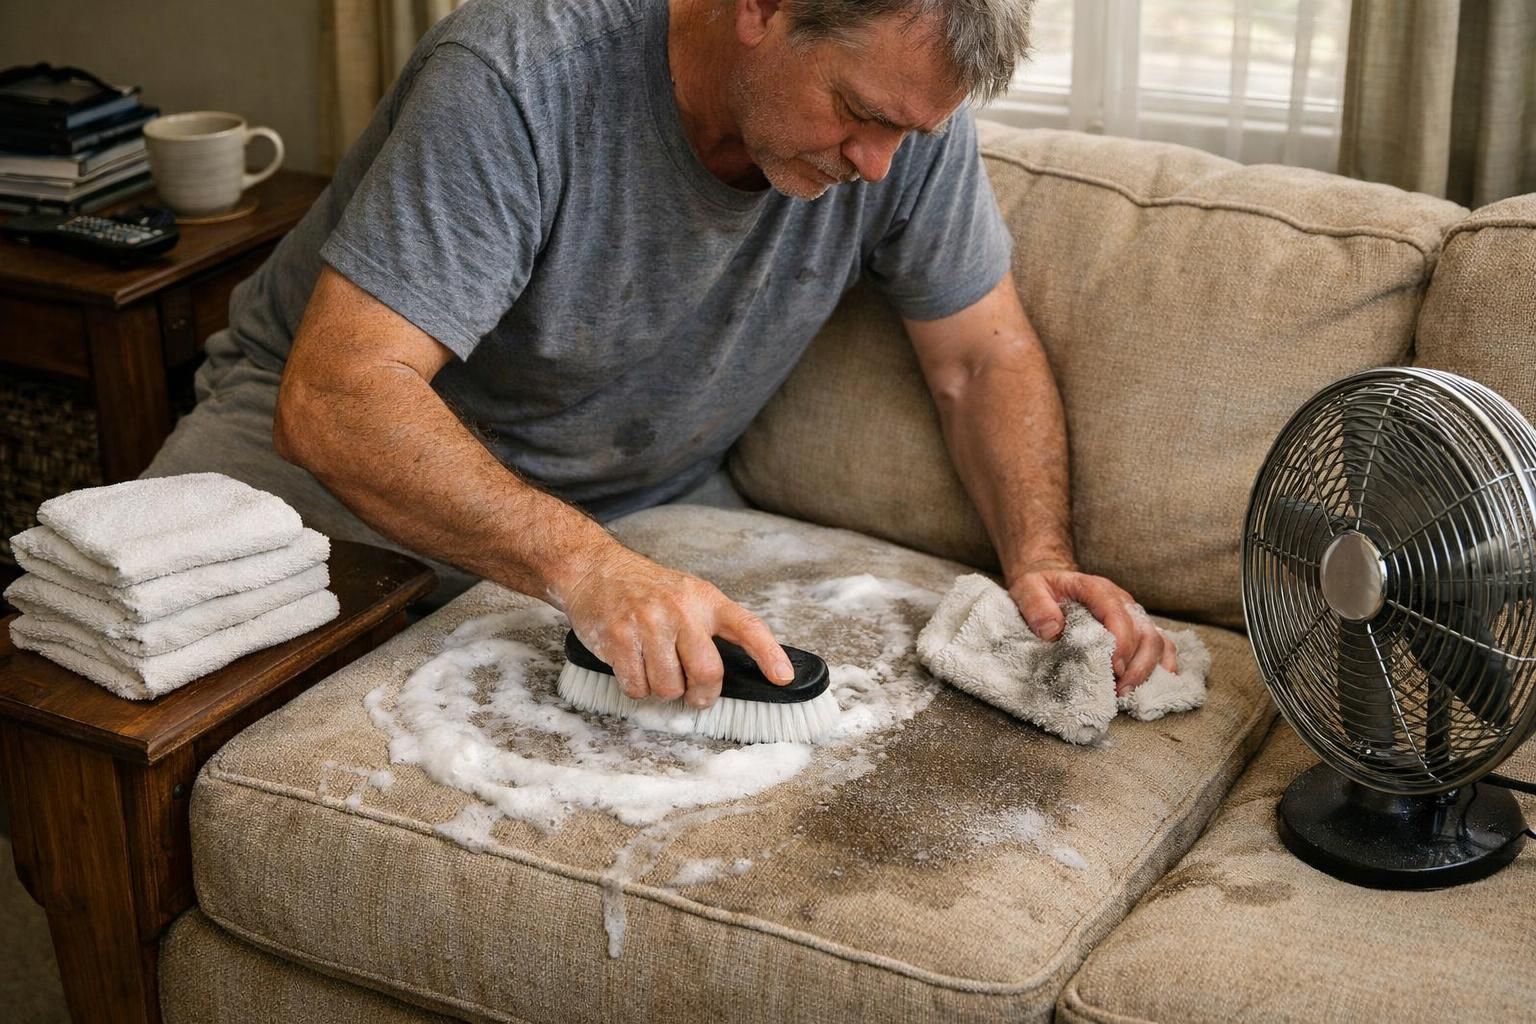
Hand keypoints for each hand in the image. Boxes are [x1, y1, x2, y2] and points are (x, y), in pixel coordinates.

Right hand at [554, 543, 793, 708]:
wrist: (597, 570)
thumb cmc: (647, 590)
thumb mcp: (688, 595)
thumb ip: (712, 626)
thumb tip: (741, 669)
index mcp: (706, 600)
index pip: (747, 627)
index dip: (769, 654)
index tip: (783, 677)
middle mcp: (681, 610)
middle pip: (707, 673)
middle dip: (701, 695)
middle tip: (694, 695)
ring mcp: (648, 623)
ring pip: (669, 687)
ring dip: (662, 690)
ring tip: (654, 669)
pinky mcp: (618, 638)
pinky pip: (637, 687)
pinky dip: (636, 688)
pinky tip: (633, 667)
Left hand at [1006, 562, 1176, 694]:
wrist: (1052, 582)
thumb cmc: (1042, 588)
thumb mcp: (1028, 589)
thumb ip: (1036, 606)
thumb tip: (1052, 630)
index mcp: (1096, 588)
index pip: (1117, 613)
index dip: (1121, 642)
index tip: (1113, 668)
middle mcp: (1121, 600)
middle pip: (1145, 631)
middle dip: (1136, 665)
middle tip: (1119, 690)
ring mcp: (1132, 614)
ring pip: (1157, 640)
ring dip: (1147, 669)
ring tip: (1126, 692)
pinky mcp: (1137, 627)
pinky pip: (1162, 644)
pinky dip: (1162, 665)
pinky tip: (1152, 684)